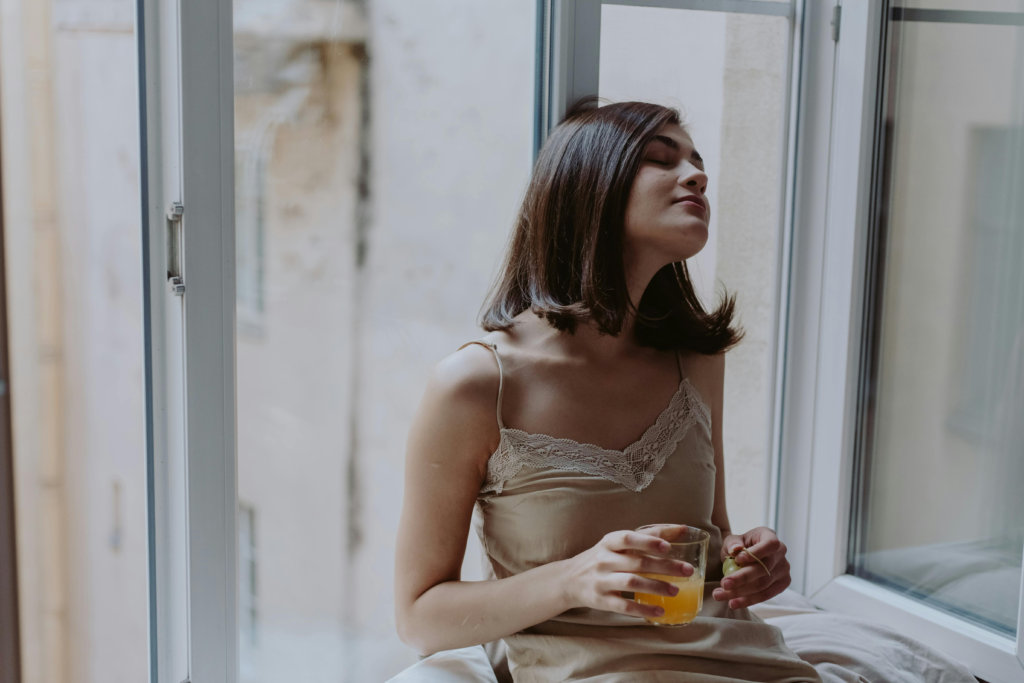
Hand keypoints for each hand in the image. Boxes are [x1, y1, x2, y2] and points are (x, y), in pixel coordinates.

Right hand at [561, 528, 693, 619]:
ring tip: (676, 590)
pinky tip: (659, 610)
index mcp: (609, 542)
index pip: (628, 539)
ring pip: (631, 583)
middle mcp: (603, 560)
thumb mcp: (617, 543)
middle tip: (687, 570)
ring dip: (656, 586)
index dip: (648, 542)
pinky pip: (623, 605)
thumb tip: (682, 528)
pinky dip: (642, 609)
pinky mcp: (601, 600)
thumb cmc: (602, 558)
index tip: (668, 546)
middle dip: (664, 567)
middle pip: (637, 562)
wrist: (569, 579)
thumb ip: (647, 535)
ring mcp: (601, 580)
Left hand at [713, 527, 790, 608]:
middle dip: (742, 578)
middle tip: (723, 584)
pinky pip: (765, 595)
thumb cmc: (740, 546)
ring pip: (763, 585)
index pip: (769, 544)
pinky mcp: (781, 585)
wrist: (746, 556)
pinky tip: (733, 602)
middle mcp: (781, 553)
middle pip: (764, 569)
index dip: (756, 553)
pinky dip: (748, 600)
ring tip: (720, 595)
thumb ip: (733, 543)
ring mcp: (783, 570)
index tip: (737, 560)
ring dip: (740, 592)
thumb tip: (735, 549)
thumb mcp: (733, 540)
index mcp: (770, 536)